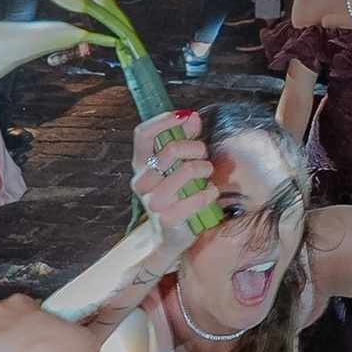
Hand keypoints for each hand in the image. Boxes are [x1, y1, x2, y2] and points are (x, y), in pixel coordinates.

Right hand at [133, 106, 213, 245]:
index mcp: (141, 165)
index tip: (185, 116)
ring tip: (207, 175)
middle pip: (171, 149)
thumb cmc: (176, 194)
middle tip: (203, 156)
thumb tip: (192, 116)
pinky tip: (208, 194)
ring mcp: (153, 201)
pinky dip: (210, 192)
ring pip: (188, 170)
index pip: (143, 134)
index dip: (163, 120)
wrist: (169, 236)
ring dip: (206, 168)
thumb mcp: (176, 165)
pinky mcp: (168, 218)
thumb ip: (184, 140)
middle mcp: (142, 182)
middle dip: (196, 148)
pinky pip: (199, 196)